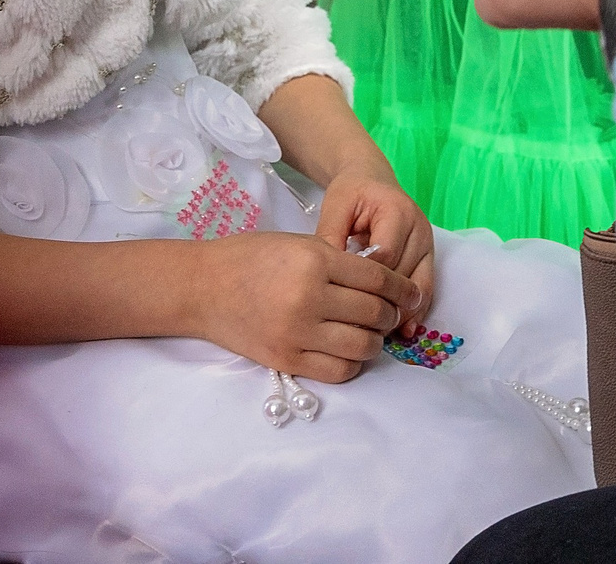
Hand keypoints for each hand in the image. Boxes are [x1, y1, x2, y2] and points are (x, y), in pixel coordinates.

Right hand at [191, 230, 417, 382]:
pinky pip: (338, 370)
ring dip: (375, 341)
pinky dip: (353, 363)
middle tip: (389, 313)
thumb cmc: (252, 257)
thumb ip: (340, 260)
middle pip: (374, 313)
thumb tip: (383, 282)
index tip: (411, 294)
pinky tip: (348, 350)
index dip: (402, 288)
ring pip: (362, 346)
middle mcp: (309, 298)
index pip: (378, 279)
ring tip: (370, 333)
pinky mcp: (287, 360)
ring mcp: (297, 333)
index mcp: (315, 261)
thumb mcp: (299, 244)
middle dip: (390, 315)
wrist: (203, 287)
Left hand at [314, 161, 436, 336]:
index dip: (367, 281)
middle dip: (383, 303)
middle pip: (404, 275)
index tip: (346, 302)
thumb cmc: (352, 193)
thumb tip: (326, 278)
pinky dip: (415, 310)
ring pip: (419, 286)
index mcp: (396, 210)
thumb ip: (331, 238)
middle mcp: (419, 228)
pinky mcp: (429, 257)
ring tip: (379, 335)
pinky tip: (402, 330)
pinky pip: (426, 288)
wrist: (372, 181)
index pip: (386, 255)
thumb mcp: (335, 207)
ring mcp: (428, 244)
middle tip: (359, 329)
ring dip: (401, 311)